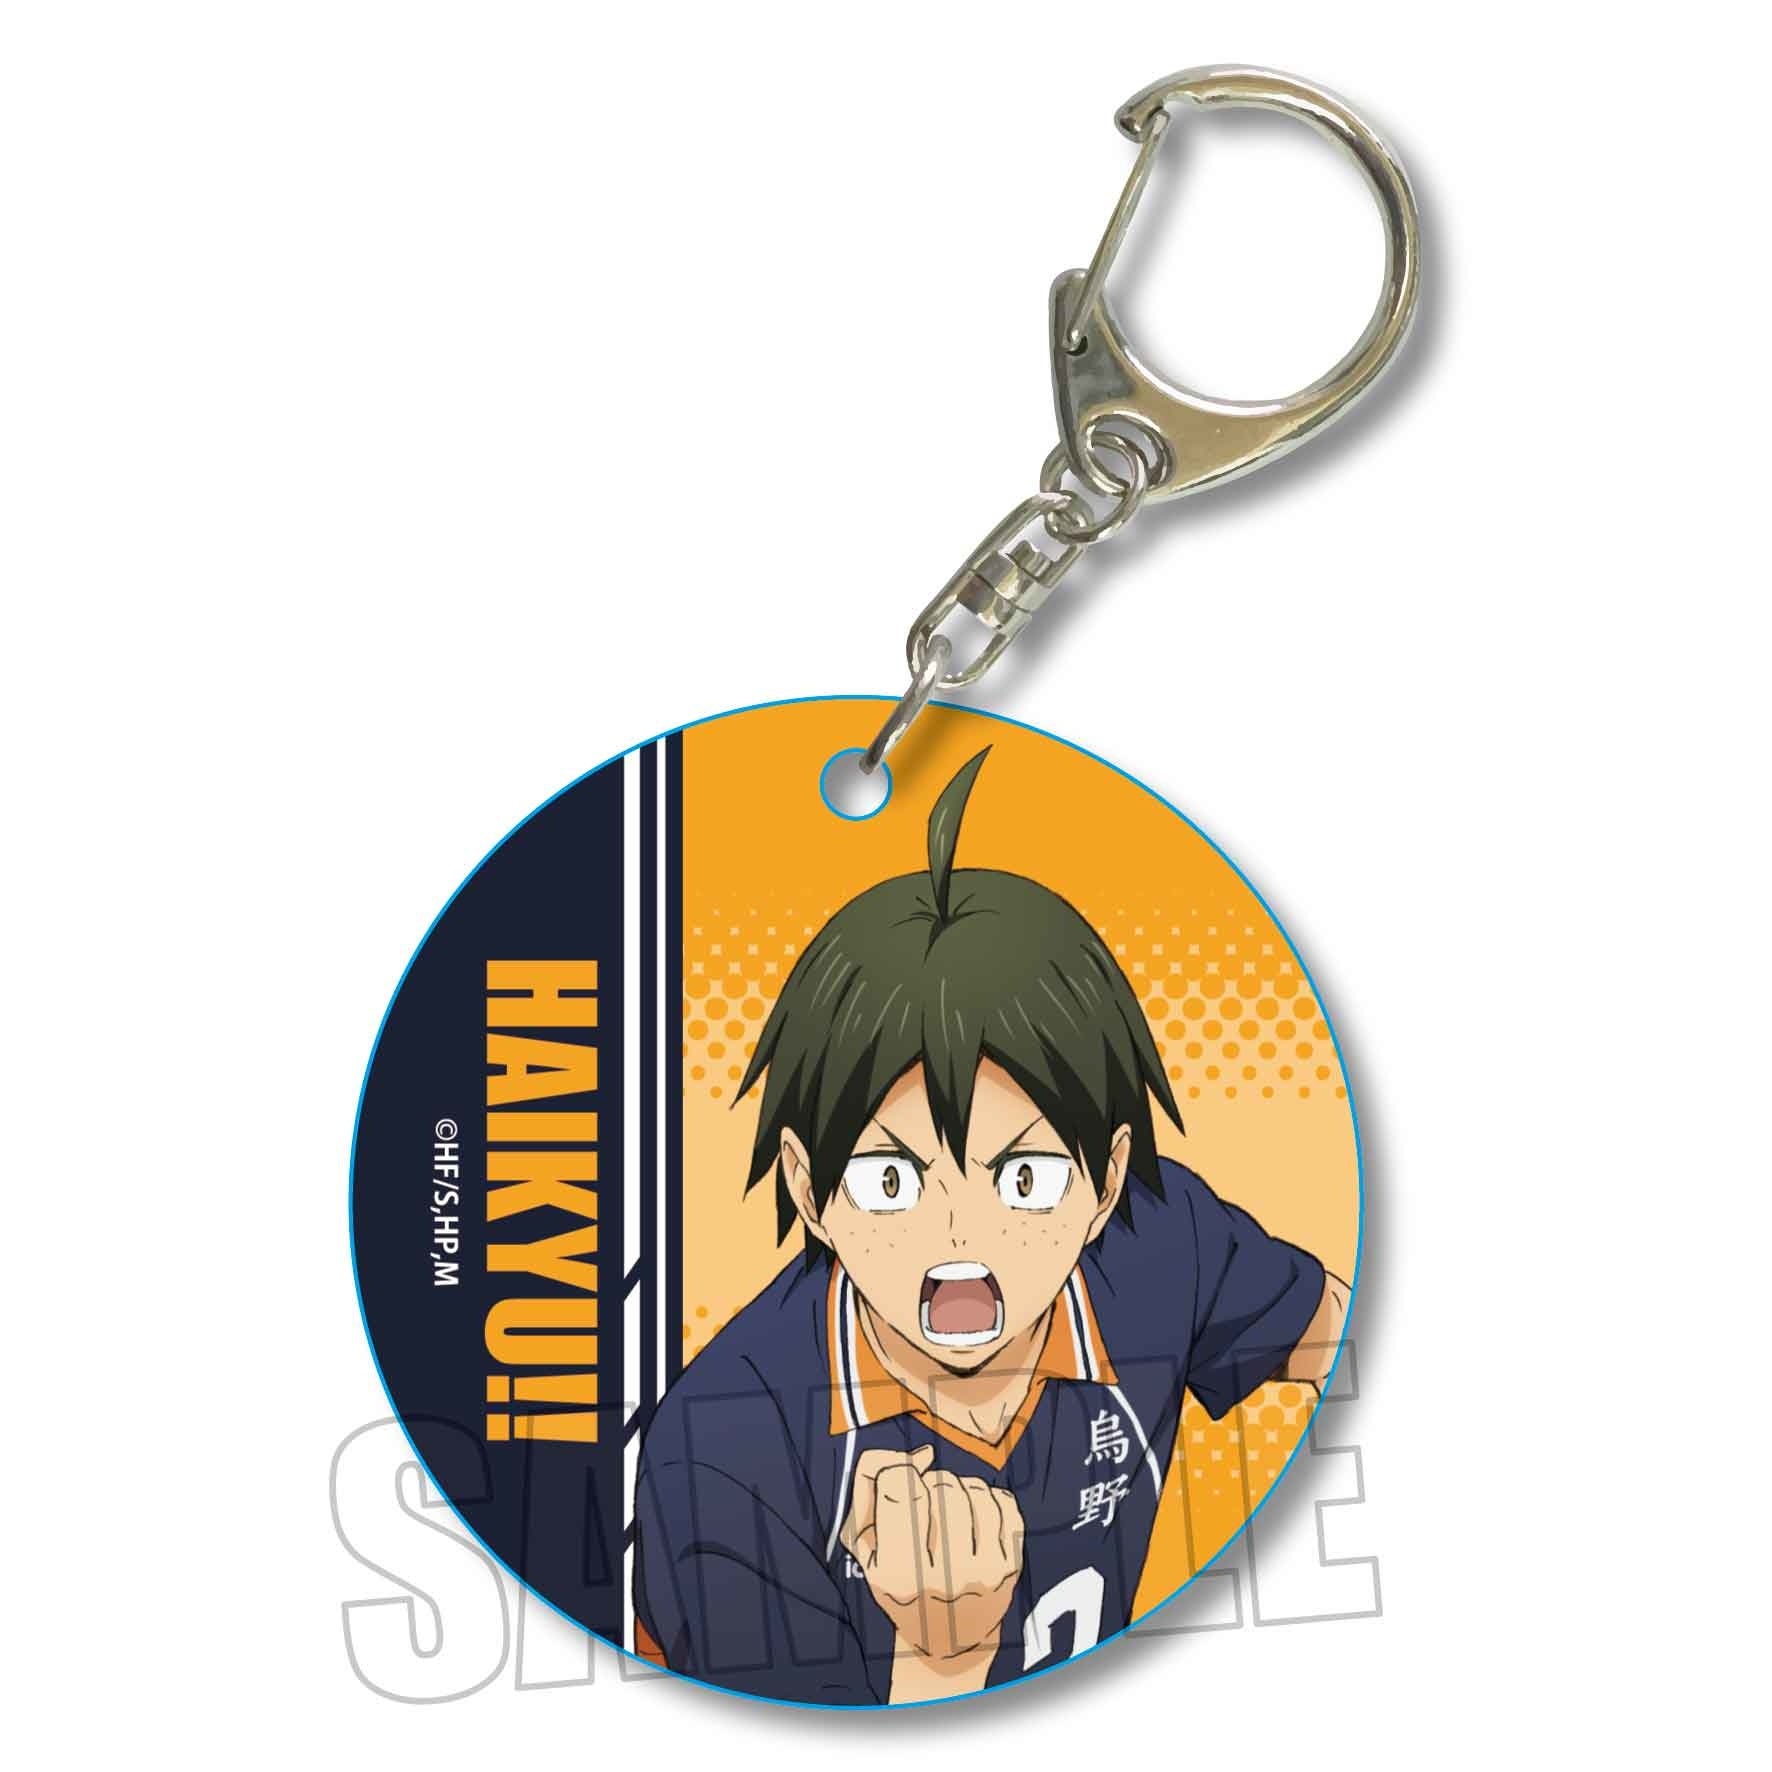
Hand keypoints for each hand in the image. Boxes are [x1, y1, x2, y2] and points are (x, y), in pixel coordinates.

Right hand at [840, 1445, 1023, 1677]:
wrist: (948, 1639)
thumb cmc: (900, 1579)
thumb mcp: (865, 1541)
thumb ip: (871, 1482)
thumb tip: (923, 1454)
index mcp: (896, 1574)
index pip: (898, 1485)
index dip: (898, 1473)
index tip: (899, 1487)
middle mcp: (942, 1579)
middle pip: (940, 1483)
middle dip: (931, 1482)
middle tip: (927, 1507)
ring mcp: (982, 1575)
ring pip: (974, 1488)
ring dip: (960, 1487)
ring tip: (951, 1510)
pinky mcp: (1011, 1569)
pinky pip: (1004, 1501)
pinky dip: (988, 1498)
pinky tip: (975, 1518)